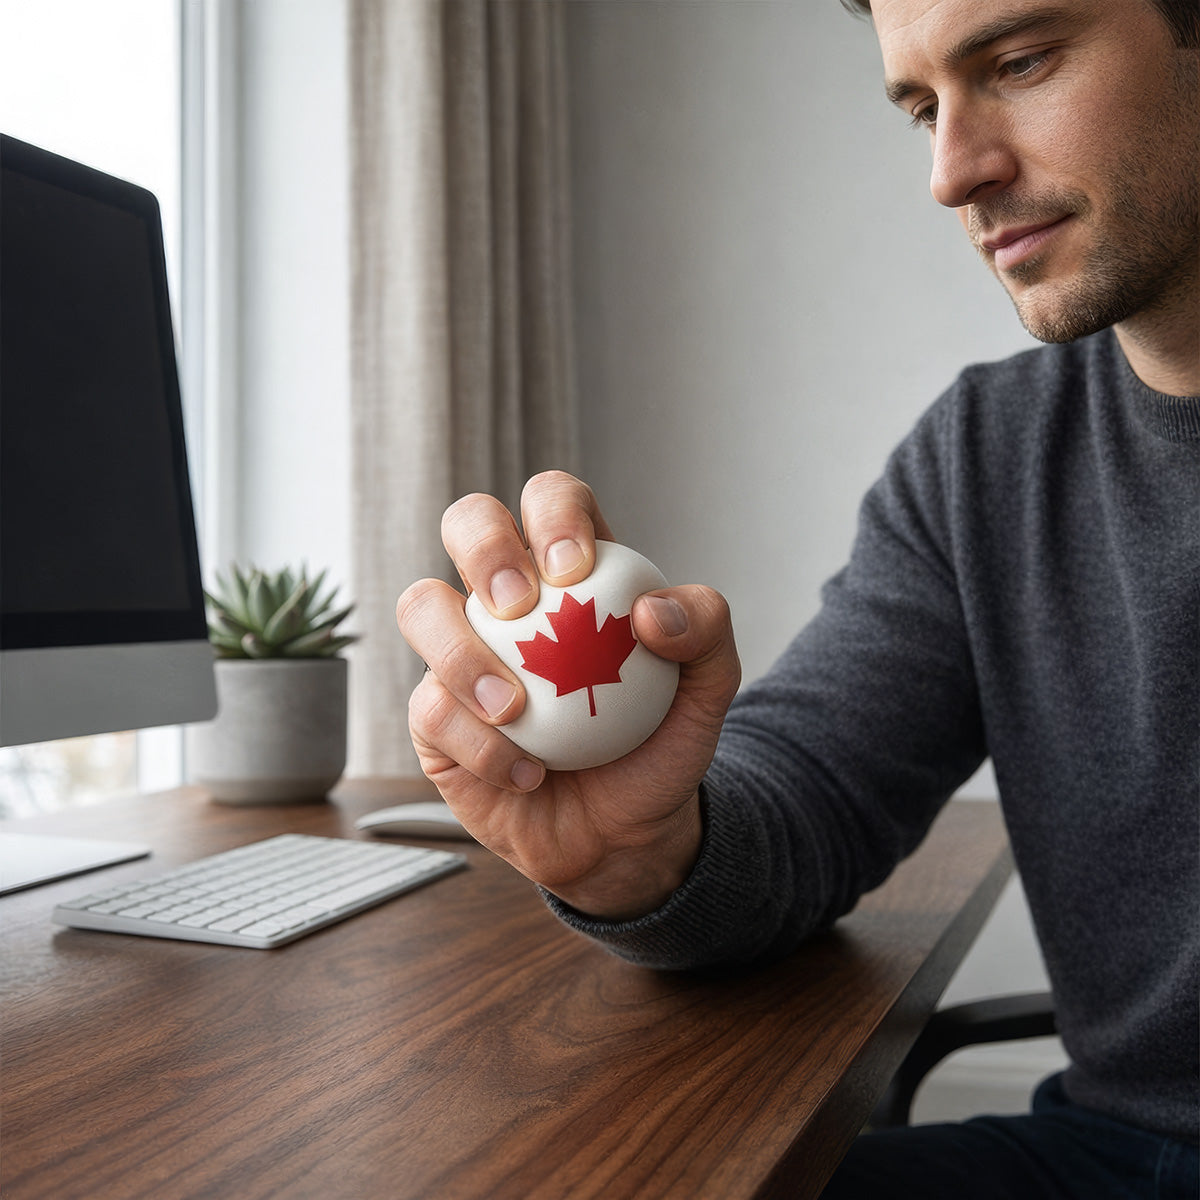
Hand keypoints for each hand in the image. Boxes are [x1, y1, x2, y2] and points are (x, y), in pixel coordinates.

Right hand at [397, 470, 740, 919]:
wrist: (620, 835)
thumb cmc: (658, 745)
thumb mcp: (707, 688)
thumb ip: (705, 630)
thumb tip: (651, 609)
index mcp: (573, 570)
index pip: (551, 500)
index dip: (553, 514)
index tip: (575, 570)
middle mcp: (510, 600)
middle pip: (468, 523)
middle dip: (484, 548)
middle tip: (519, 607)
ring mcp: (461, 652)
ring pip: (421, 606)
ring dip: (463, 655)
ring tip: (515, 712)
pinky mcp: (434, 715)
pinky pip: (430, 707)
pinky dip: (480, 745)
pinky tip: (525, 774)